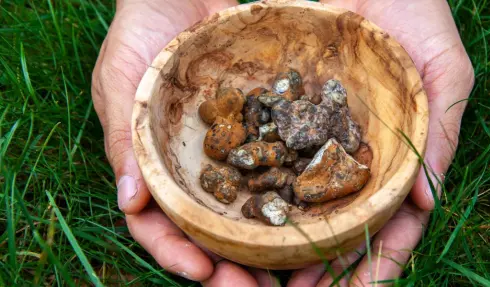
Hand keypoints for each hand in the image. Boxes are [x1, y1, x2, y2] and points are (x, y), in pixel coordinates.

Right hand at [91, 1, 276, 284]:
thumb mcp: (121, 85)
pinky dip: (288, 194)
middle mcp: (192, 170)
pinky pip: (274, 167)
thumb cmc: (140, 38)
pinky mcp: (257, 132)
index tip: (206, 274)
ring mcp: (227, 155)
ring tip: (290, 271)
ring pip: (245, 211)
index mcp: (153, 169)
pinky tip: (311, 213)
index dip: (178, 254)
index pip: (159, 225)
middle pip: (208, 230)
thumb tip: (130, 204)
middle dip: (229, 265)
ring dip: (263, 245)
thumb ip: (124, 142)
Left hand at [288, 0, 474, 285]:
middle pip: (340, 224)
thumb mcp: (443, 71)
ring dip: (286, 244)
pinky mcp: (288, 116)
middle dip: (323, 265)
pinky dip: (260, 194)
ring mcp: (319, 140)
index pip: (391, 222)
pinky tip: (243, 221)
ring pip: (302, 204)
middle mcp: (355, 157)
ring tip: (264, 276)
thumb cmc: (419, 16)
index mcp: (397, 158)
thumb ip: (438, 133)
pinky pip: (272, 160)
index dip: (376, 261)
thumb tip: (426, 203)